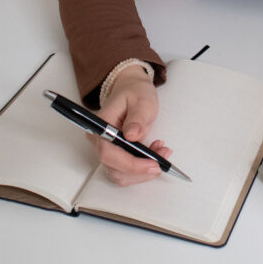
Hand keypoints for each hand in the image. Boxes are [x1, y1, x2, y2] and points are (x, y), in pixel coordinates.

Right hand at [88, 67, 170, 185]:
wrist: (131, 90)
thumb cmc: (135, 92)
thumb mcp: (142, 101)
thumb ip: (138, 118)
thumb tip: (132, 135)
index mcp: (102, 125)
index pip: (109, 153)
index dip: (131, 164)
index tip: (153, 164)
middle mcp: (100, 140)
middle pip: (115, 168)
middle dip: (141, 169)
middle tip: (163, 157)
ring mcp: (106, 149)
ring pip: (121, 174)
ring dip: (143, 170)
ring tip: (161, 152)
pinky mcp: (115, 154)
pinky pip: (126, 170)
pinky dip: (142, 168)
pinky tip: (154, 153)